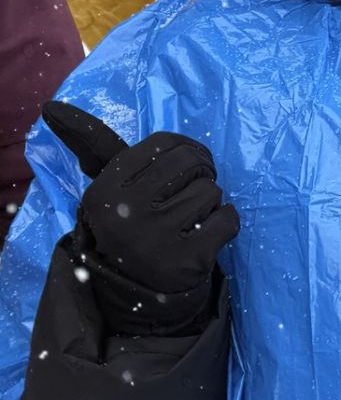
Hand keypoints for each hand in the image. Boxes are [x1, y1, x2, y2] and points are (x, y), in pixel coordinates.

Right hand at [41, 101, 238, 294]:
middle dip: (199, 175)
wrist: (137, 292)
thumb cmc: (131, 225)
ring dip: (208, 204)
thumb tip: (51, 107)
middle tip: (187, 195)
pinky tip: (203, 237)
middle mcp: (126, 211)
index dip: (184, 151)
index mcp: (105, 190)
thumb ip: (94, 148)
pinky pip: (229, 218)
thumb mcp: (110, 189)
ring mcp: (157, 237)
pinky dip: (225, 224)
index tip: (180, 169)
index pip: (165, 143)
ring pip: (212, 190)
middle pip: (192, 162)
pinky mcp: (189, 259)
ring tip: (186, 223)